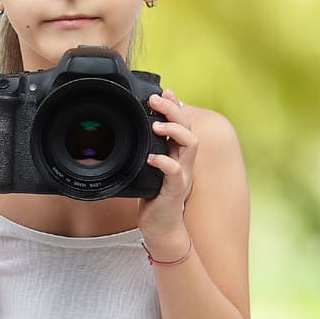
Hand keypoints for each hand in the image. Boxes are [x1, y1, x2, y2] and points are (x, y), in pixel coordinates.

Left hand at [138, 88, 198, 245]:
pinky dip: (165, 162)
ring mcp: (183, 175)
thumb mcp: (150, 168)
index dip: (176, 105)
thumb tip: (130, 131)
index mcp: (178, 153)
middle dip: (173, 110)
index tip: (165, 91)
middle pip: (188, 127)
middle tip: (156, 100)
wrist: (161, 227)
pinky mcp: (175, 190)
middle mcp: (184, 161)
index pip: (183, 123)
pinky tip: (152, 157)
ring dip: (174, 131)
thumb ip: (147, 150)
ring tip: (156, 124)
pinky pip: (175, 172)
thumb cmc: (153, 197)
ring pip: (190, 144)